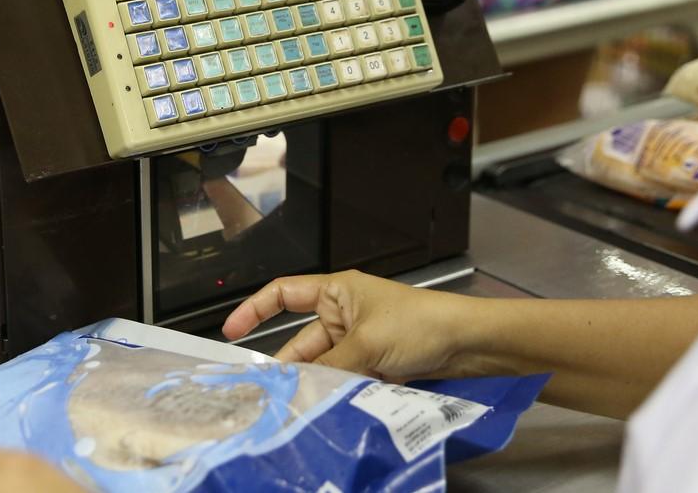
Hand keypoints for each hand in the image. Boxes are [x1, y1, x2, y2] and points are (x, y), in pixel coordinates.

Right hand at [222, 270, 479, 381]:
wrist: (466, 343)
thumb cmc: (418, 324)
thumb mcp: (367, 343)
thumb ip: (329, 366)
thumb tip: (296, 388)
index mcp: (337, 291)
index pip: (284, 294)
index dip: (255, 310)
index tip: (231, 332)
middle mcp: (343, 314)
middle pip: (301, 341)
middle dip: (288, 365)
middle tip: (268, 393)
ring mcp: (358, 341)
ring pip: (322, 365)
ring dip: (315, 382)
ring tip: (297, 404)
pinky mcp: (373, 364)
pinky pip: (343, 379)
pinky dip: (335, 392)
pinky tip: (325, 407)